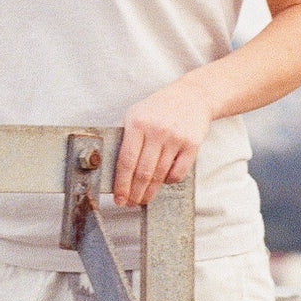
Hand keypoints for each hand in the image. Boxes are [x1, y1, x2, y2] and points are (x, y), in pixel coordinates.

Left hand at [112, 79, 212, 206]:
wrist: (191, 96)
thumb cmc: (159, 108)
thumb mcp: (135, 114)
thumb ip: (123, 135)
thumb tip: (109, 164)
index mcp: (137, 123)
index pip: (126, 160)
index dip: (121, 184)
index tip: (118, 197)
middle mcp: (156, 130)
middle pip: (142, 172)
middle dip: (134, 193)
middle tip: (129, 203)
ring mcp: (175, 138)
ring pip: (159, 175)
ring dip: (150, 192)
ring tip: (143, 199)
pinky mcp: (192, 145)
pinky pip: (178, 173)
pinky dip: (168, 181)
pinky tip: (162, 181)